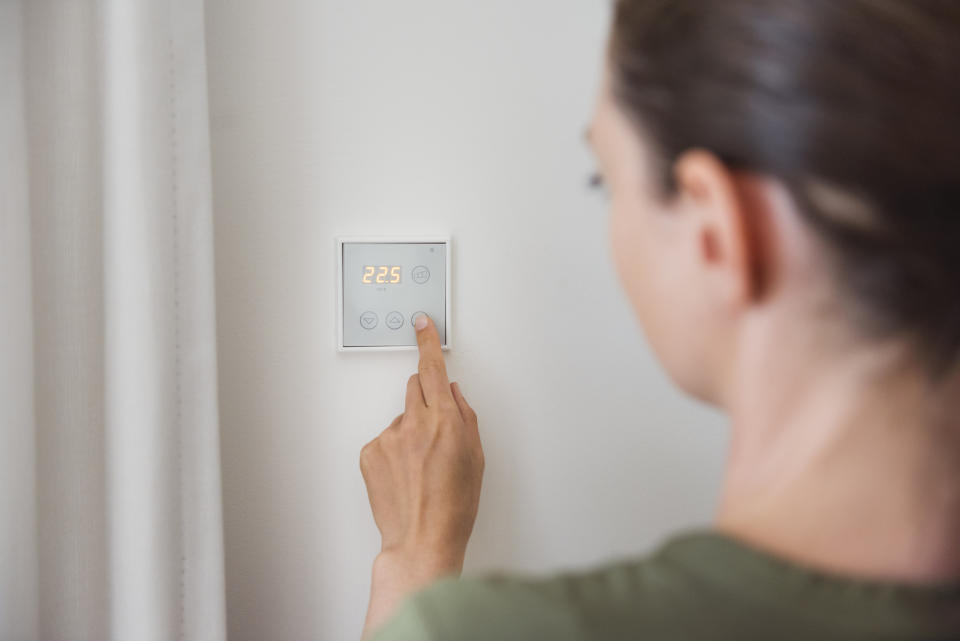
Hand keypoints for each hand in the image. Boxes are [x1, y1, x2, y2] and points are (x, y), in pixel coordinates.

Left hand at [360, 314, 483, 636]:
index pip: (434, 368)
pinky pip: (384, 439)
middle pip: (416, 388)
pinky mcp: (370, 452)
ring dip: (410, 432)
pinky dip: (393, 451)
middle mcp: (415, 423)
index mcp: (446, 421)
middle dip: (425, 399)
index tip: (421, 323)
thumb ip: (465, 418)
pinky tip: (404, 475)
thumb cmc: (455, 505)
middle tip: (434, 432)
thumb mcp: (476, 457)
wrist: (423, 538)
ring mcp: (389, 437)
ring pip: (401, 418)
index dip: (427, 342)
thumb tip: (452, 395)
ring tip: (420, 468)